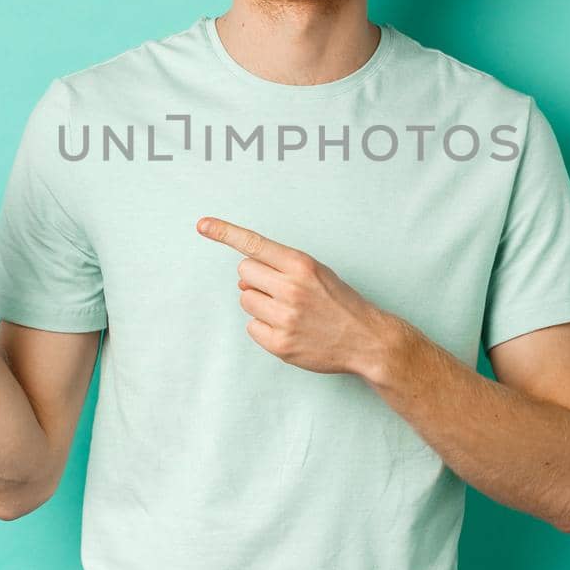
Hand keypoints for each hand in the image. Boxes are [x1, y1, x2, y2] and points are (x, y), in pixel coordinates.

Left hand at [197, 216, 390, 376]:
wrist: (366, 339)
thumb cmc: (339, 302)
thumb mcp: (317, 272)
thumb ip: (280, 268)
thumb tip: (243, 279)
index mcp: (301, 265)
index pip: (254, 244)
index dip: (225, 233)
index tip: (203, 225)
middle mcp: (290, 289)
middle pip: (243, 273)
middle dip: (256, 280)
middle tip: (280, 290)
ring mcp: (284, 318)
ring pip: (245, 301)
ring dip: (260, 304)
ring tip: (288, 311)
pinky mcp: (280, 344)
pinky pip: (251, 328)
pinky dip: (264, 328)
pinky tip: (288, 329)